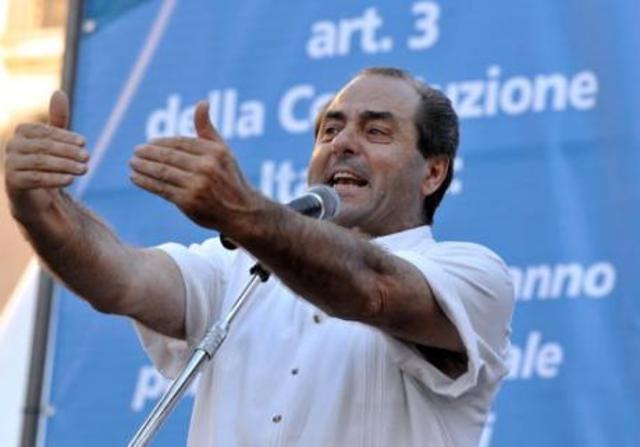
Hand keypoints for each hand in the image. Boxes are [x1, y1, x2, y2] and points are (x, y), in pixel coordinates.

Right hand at [4, 91, 88, 220]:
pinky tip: (71, 180)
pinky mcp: (13, 183)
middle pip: (42, 146)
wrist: (38, 197)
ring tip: (84, 169)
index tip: (84, 143)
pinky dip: (54, 178)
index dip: (64, 136)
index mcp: (22, 132)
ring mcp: (9, 165)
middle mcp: (12, 146)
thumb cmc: (48, 163)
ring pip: (39, 162)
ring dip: (65, 165)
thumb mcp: (55, 141)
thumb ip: (57, 119)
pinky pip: (34, 178)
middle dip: (67, 151)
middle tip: (88, 157)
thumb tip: (59, 93)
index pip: (44, 131)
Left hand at [129, 101, 260, 231]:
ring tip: (132, 163)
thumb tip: (202, 102)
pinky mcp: (188, 201)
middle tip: (135, 152)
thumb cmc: (229, 178)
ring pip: (162, 172)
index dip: (161, 142)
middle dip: (148, 153)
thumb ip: (207, 128)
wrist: (241, 212)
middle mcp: (206, 167)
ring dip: (143, 167)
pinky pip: (161, 188)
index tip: (149, 143)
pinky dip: (145, 182)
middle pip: (169, 156)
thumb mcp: (223, 151)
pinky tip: (135, 177)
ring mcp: (196, 185)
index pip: (180, 142)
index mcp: (215, 152)